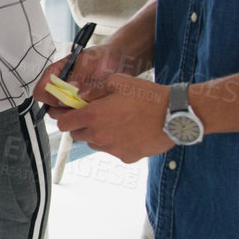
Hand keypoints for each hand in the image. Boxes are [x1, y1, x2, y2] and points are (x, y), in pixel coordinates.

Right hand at [32, 42, 130, 112]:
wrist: (118, 62)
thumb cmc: (102, 57)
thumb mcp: (90, 60)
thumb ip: (79, 74)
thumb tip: (71, 89)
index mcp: (55, 73)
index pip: (41, 91)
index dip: (50, 97)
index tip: (65, 97)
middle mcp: (60, 88)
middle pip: (50, 108)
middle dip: (65, 109)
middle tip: (81, 102)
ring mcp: (70, 98)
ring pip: (63, 115)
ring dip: (75, 113)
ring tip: (90, 103)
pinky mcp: (79, 106)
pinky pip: (76, 117)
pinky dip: (84, 115)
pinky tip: (95, 106)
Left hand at [51, 72, 174, 162]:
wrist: (174, 114)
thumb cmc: (148, 96)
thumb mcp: (117, 82)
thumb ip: (94, 90)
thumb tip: (81, 96)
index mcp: (93, 116)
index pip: (63, 123)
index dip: (63, 117)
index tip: (67, 113)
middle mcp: (99, 135)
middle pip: (77, 135)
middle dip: (80, 125)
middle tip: (94, 115)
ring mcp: (112, 149)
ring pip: (94, 144)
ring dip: (97, 134)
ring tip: (115, 122)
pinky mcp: (126, 157)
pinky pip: (113, 150)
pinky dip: (116, 143)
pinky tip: (129, 132)